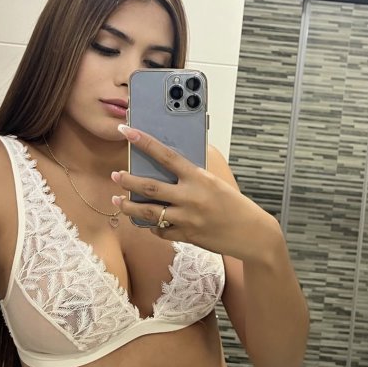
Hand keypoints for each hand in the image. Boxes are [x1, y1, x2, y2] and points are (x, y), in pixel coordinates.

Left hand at [111, 125, 272, 259]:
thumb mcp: (215, 183)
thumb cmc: (234, 205)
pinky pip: (160, 231)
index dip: (144, 142)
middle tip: (115, 175)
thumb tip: (168, 166)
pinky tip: (146, 221)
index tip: (127, 131)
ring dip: (128, 207)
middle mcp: (191, 197)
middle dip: (128, 181)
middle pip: (150, 187)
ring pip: (149, 212)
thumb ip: (192, 176)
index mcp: (199, 178)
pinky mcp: (187, 236)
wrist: (252, 233)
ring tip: (117, 201)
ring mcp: (187, 218)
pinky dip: (151, 226)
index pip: (166, 155)